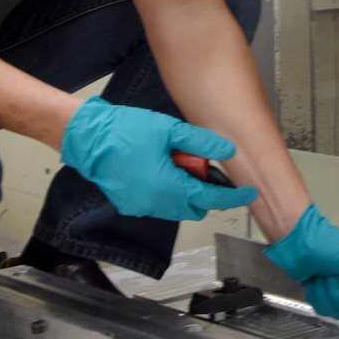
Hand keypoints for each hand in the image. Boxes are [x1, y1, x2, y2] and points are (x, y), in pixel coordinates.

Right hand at [61, 100, 257, 222]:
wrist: (90, 139)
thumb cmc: (127, 132)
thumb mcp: (170, 130)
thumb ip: (201, 143)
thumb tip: (227, 151)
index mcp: (170, 188)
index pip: (211, 199)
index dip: (232, 196)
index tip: (248, 193)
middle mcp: (157, 205)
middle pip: (195, 207)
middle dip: (203, 191)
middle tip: (195, 163)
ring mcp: (142, 207)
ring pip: (176, 207)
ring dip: (183, 191)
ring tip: (172, 161)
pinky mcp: (129, 205)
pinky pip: (157, 204)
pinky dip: (165, 192)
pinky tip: (156, 168)